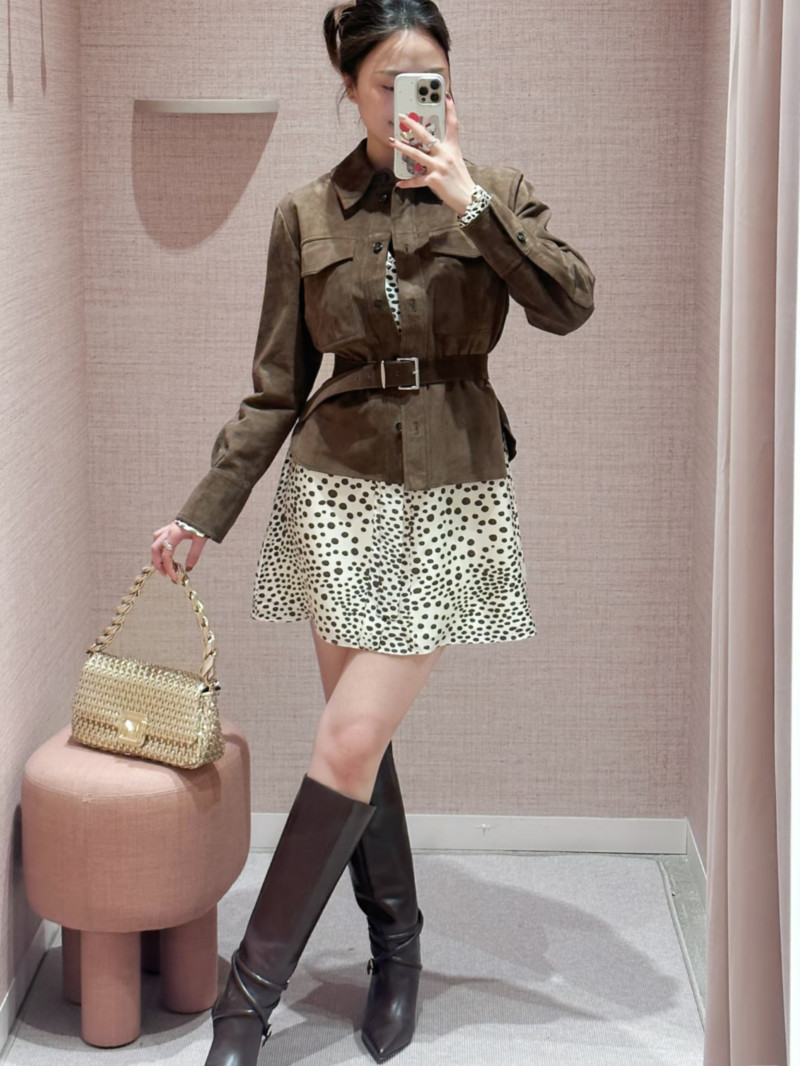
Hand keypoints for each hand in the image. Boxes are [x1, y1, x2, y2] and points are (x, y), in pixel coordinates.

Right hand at [151, 522, 206, 583]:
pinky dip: (159, 547)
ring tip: (163, 566)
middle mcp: (168, 531)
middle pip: (155, 549)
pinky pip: (159, 538)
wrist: (204, 508)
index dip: (169, 569)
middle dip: (158, 564)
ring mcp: (168, 528)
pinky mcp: (170, 527)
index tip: (175, 578)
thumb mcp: (200, 540)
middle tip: (166, 575)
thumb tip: (188, 569)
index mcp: (175, 534)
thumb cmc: (203, 522)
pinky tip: (165, 553)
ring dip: (156, 555)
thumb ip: (194, 554)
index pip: (167, 555)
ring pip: (155, 542)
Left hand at [390, 92, 475, 216]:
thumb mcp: (455, 160)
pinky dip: (408, 182)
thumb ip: (444, 151)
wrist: (467, 197)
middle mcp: (445, 154)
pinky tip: (399, 183)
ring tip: (393, 142)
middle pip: (427, 136)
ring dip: (403, 148)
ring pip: (417, 154)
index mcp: (452, 147)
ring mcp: (439, 166)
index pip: (453, 124)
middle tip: (402, 117)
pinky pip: (417, 180)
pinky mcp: (434, 180)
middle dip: (413, 125)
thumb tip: (430, 145)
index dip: (451, 109)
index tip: (447, 96)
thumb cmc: (460, 179)